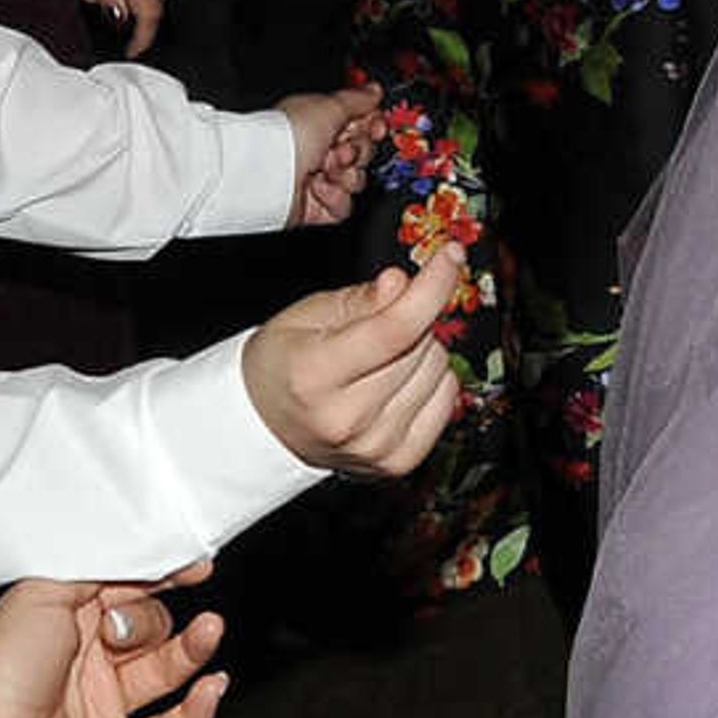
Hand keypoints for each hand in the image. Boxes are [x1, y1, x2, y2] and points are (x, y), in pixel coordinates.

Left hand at [0, 570, 227, 717]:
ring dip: (193, 651)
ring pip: (165, 674)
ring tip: (210, 631)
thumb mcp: (45, 591)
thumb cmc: (1, 664)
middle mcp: (88, 658)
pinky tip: (212, 689)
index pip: (128, 588)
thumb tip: (140, 550)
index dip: (163, 576)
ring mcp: (102, 705)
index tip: (195, 565)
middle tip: (126, 626)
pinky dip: (196, 712)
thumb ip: (95, 566)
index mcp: (69, 617)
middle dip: (156, 619)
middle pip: (150, 628)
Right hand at [244, 239, 465, 474]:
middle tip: (380, 323)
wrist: (266, 426)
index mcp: (315, 375)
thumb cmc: (282, 365)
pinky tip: (400, 381)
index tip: (450, 255)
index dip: (431, 285)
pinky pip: (447, 400)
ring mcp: (375, 446)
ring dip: (422, 351)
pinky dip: (431, 380)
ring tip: (381, 359)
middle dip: (412, 317)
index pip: (395, 327)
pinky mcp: (398, 462)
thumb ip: (360, 299)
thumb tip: (403, 283)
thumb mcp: (306, 316)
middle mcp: (347, 418)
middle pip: (421, 345)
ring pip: (440, 370)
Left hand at [276, 80, 385, 225]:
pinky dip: (335, 198)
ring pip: (357, 182)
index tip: (375, 127)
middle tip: (339, 148)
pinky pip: (344, 207)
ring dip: (347, 176)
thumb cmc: (287, 135)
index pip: (360, 126)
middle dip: (358, 152)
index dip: (372, 127)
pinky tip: (318, 188)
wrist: (267, 172)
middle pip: (363, 155)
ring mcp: (318, 180)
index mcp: (320, 123)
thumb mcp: (328, 106)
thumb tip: (374, 90)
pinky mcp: (317, 207)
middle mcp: (319, 151)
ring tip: (324, 170)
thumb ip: (357, 99)